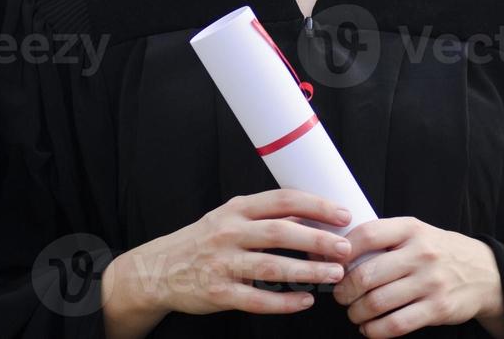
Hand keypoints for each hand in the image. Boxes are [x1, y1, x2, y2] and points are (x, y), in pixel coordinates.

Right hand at [101, 189, 352, 337]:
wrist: (158, 269)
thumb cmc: (204, 241)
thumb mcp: (229, 217)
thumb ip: (264, 217)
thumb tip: (312, 218)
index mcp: (237, 208)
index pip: (283, 200)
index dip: (316, 206)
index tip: (342, 215)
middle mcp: (229, 232)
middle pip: (281, 232)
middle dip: (318, 240)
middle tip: (345, 248)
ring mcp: (222, 263)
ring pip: (272, 267)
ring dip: (307, 271)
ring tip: (334, 275)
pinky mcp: (217, 293)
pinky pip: (256, 299)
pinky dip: (283, 302)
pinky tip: (304, 301)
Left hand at [330, 217, 503, 337]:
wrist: (485, 272)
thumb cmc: (439, 252)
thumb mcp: (416, 234)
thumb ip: (384, 239)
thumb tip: (336, 252)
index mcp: (411, 228)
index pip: (367, 234)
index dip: (342, 251)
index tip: (332, 263)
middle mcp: (421, 253)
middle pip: (367, 274)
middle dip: (344, 290)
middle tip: (340, 296)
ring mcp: (430, 282)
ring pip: (377, 302)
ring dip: (356, 313)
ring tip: (354, 313)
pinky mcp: (437, 308)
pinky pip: (396, 325)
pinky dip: (374, 331)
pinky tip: (369, 328)